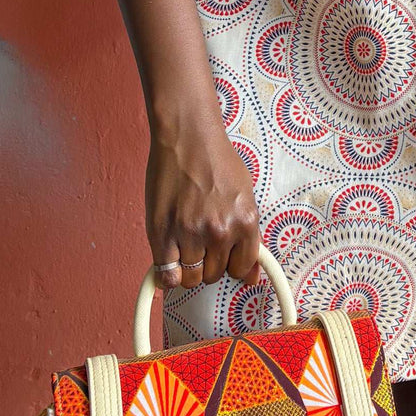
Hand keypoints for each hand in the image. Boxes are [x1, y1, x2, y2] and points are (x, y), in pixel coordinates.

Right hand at [145, 120, 261, 292]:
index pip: (242, 269)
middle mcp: (220, 231)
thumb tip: (253, 277)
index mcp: (246, 222)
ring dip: (188, 267)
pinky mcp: (163, 233)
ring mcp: (190, 233)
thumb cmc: (217, 160)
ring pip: (191, 278)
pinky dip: (168, 275)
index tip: (224, 258)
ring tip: (185, 246)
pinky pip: (167, 274)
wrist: (188, 137)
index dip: (231, 264)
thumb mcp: (246, 195)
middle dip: (209, 264)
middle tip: (202, 243)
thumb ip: (250, 237)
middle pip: (214, 275)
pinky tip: (169, 262)